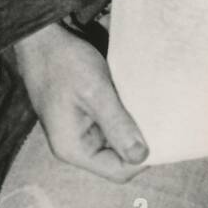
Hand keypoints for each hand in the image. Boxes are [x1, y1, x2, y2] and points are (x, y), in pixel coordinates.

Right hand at [12, 21, 148, 183]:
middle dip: (140, 138)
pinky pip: (112, 119)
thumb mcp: (94, 92)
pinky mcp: (86, 110)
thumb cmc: (64, 62)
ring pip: (118, 135)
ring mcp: (82, 127)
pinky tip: (141, 95)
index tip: (164, 133)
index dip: (142, 158)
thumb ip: (117, 124)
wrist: (43, 37)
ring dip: (135, 121)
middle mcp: (77, 143)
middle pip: (119, 154)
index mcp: (74, 147)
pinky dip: (127, 109)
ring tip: (155, 104)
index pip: (117, 170)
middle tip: (164, 116)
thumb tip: (141, 156)